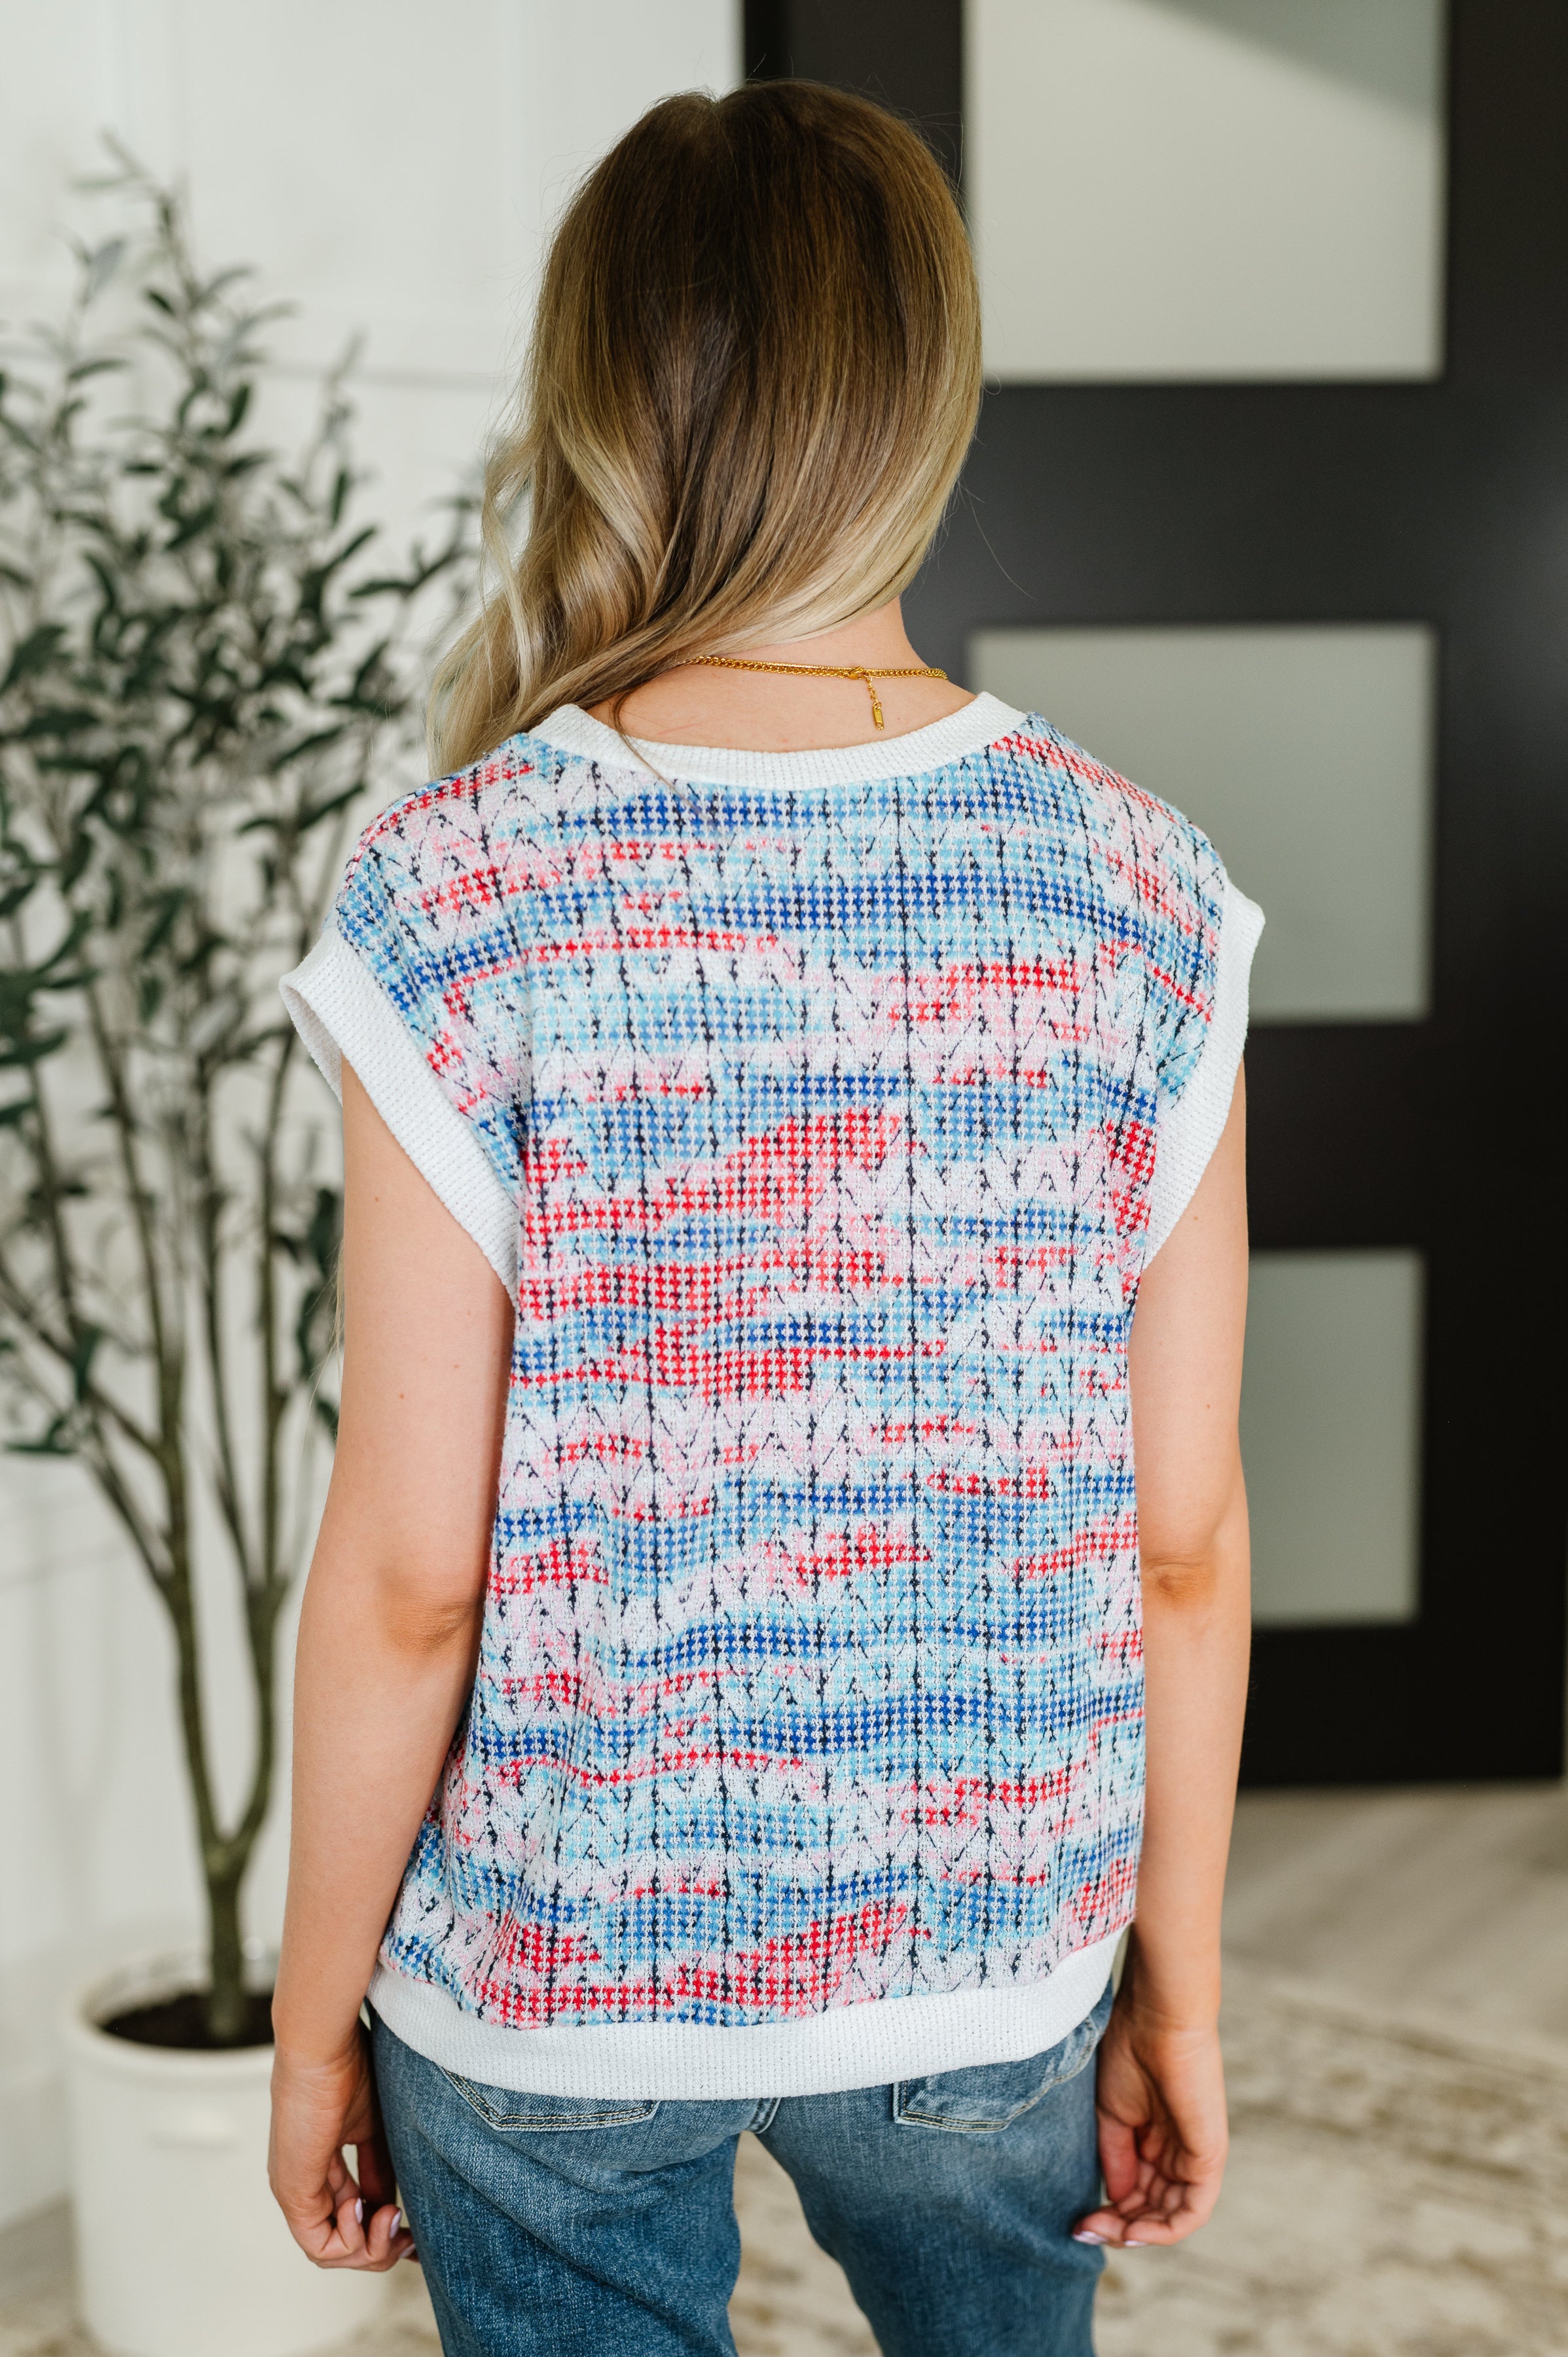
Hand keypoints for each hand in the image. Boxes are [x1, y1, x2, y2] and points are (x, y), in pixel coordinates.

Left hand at [268, 2022, 415, 2269]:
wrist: (323, 2045)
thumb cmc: (348, 2067)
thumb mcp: (375, 2129)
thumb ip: (381, 2170)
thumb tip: (392, 2207)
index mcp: (318, 2168)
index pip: (347, 2218)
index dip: (383, 2232)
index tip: (413, 2229)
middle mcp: (302, 2185)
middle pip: (340, 2243)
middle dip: (380, 2248)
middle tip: (407, 2234)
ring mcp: (293, 2190)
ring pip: (330, 2251)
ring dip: (370, 2248)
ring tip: (390, 2216)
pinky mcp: (293, 2190)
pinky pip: (320, 2245)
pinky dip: (353, 2240)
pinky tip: (366, 2208)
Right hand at [1072, 1993, 1228, 2247]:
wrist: (1155, 2016)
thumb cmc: (1129, 2049)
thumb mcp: (1111, 2113)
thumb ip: (1115, 2159)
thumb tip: (1113, 2201)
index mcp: (1155, 2137)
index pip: (1137, 2192)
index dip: (1108, 2213)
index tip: (1076, 2221)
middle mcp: (1177, 2150)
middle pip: (1152, 2208)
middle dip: (1118, 2226)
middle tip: (1084, 2227)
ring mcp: (1194, 2155)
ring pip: (1171, 2216)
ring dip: (1136, 2232)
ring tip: (1103, 2229)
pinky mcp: (1208, 2156)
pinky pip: (1191, 2211)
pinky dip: (1164, 2230)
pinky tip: (1132, 2230)